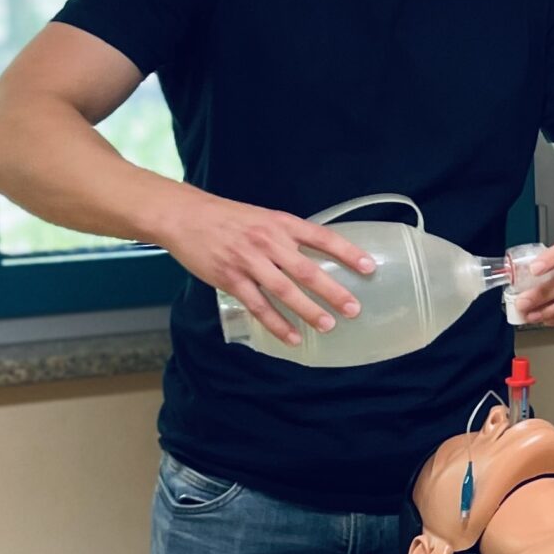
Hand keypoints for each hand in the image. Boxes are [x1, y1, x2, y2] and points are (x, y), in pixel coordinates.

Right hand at [153, 188, 376, 347]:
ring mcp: (248, 261)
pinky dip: (276, 323)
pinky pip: (258, 306)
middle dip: (332, 291)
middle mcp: (268, 241)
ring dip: (308, 311)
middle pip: (307, 269)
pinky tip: (292, 337)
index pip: (322, 237)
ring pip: (284, 291)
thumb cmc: (227, 217)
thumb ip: (288, 236)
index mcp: (281, 223)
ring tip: (328, 326)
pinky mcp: (230, 279)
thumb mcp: (264, 217)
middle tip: (353, 308)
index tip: (369, 267)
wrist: (184, 216)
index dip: (347, 252)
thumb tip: (317, 257)